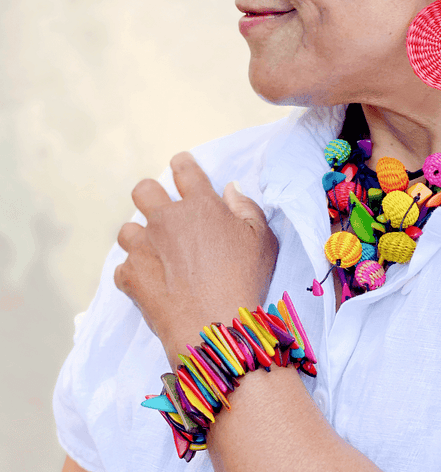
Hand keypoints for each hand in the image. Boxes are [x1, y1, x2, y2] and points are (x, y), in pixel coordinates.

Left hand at [114, 152, 277, 365]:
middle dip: (150, 195)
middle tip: (163, 211)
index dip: (183, 165)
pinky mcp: (130, 276)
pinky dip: (134, 273)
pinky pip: (123, 267)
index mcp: (200, 205)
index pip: (185, 170)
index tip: (182, 167)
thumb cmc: (245, 282)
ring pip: (127, 230)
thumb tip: (230, 189)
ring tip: (156, 253)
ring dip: (140, 238)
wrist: (213, 329)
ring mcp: (143, 247)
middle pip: (143, 190)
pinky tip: (150, 283)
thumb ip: (246, 208)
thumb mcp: (262, 240)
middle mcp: (166, 220)